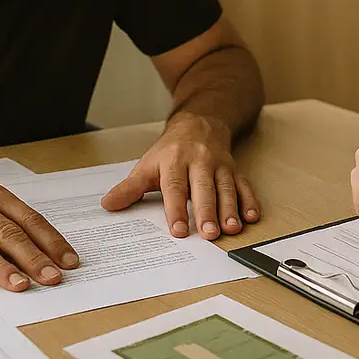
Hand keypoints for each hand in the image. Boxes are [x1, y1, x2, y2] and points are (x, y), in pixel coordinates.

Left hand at [100, 114, 258, 239]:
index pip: (175, 187)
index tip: (177, 230)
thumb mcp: (147, 165)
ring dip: (230, 209)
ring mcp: (219, 166)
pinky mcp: (234, 170)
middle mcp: (199, 162)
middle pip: (204, 188)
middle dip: (207, 211)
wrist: (198, 124)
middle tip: (209, 234)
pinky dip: (249, 201)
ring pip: (226, 188)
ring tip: (231, 230)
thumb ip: (130, 188)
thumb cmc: (171, 150)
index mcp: (174, 161)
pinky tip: (251, 217)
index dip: (175, 209)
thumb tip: (108, 206)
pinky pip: (244, 185)